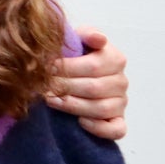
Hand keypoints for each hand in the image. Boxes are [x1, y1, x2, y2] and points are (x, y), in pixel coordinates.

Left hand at [46, 25, 128, 139]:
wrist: (74, 75)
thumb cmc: (76, 56)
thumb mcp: (79, 39)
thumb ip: (87, 34)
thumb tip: (98, 38)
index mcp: (115, 59)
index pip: (93, 66)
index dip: (68, 68)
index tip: (47, 68)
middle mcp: (121, 81)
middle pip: (94, 88)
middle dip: (65, 87)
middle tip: (43, 87)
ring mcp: (121, 103)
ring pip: (102, 108)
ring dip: (74, 106)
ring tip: (51, 101)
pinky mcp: (118, 122)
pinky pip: (116, 129)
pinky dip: (99, 128)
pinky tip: (80, 122)